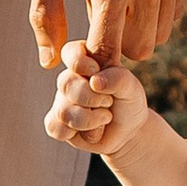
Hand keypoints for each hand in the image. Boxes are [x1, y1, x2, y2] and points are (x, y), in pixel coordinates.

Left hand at [30, 0, 186, 68]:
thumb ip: (45, 8)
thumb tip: (49, 59)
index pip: (110, 47)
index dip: (93, 55)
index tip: (78, 46)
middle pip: (142, 47)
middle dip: (116, 40)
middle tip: (93, 8)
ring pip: (163, 29)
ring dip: (136, 22)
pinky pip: (176, 2)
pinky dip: (154, 2)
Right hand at [44, 38, 149, 153]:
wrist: (128, 130)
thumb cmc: (128, 101)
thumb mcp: (131, 87)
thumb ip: (118, 78)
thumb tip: (95, 81)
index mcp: (85, 61)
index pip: (70, 53)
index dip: (79, 62)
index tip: (96, 70)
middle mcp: (70, 79)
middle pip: (66, 84)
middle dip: (91, 98)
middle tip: (109, 102)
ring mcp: (61, 101)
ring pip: (63, 111)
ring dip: (90, 119)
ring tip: (105, 117)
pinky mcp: (58, 123)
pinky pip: (55, 128)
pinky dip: (76, 133)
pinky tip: (90, 132)